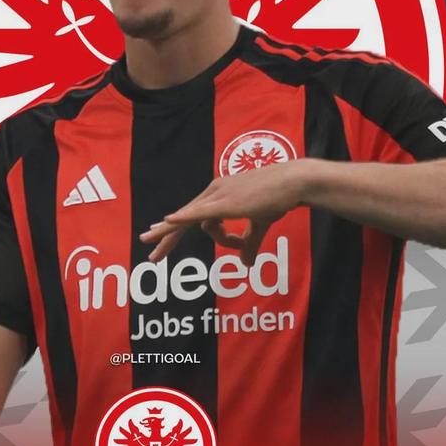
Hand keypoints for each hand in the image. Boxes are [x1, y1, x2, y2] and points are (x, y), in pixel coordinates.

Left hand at [139, 162, 305, 265]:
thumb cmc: (278, 198)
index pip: (191, 215)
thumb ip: (249, 243)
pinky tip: (168, 221)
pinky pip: (199, 212)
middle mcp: (213, 192)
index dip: (173, 228)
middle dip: (166, 238)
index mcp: (218, 194)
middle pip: (183, 218)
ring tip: (229, 244)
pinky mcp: (225, 201)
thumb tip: (245, 263)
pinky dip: (182, 217)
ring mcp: (218, 195)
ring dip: (206, 239)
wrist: (293, 182)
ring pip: (192, 220)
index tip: (157, 237)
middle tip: (151, 256)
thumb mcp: (260, 224)